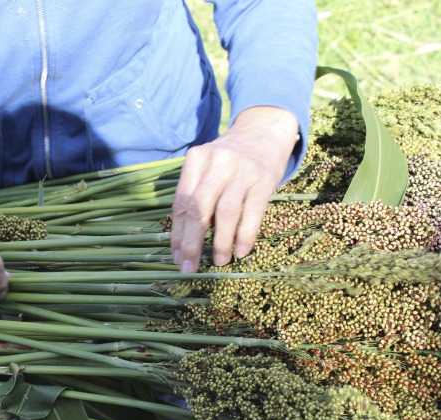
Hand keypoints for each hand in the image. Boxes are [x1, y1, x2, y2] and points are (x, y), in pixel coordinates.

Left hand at [171, 106, 299, 272]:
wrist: (263, 131)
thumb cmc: (228, 158)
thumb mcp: (206, 166)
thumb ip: (194, 193)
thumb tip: (184, 238)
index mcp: (196, 160)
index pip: (181, 203)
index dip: (177, 234)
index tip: (176, 257)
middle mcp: (216, 164)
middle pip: (198, 209)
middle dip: (191, 243)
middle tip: (189, 267)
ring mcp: (241, 171)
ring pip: (225, 213)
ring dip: (221, 242)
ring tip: (219, 262)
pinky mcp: (263, 180)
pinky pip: (252, 213)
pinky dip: (245, 235)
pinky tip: (240, 251)